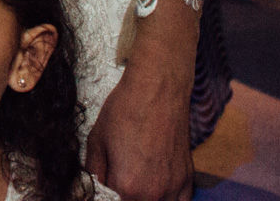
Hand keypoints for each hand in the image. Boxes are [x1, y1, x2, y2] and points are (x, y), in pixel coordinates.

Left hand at [87, 59, 192, 199]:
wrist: (158, 90)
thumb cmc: (126, 110)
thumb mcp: (97, 141)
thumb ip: (93, 173)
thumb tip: (91, 189)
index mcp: (126, 186)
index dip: (105, 196)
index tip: (107, 183)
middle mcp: (153, 194)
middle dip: (123, 197)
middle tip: (120, 178)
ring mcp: (173, 189)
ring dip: (144, 199)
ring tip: (137, 183)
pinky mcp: (187, 181)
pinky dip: (167, 199)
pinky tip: (156, 186)